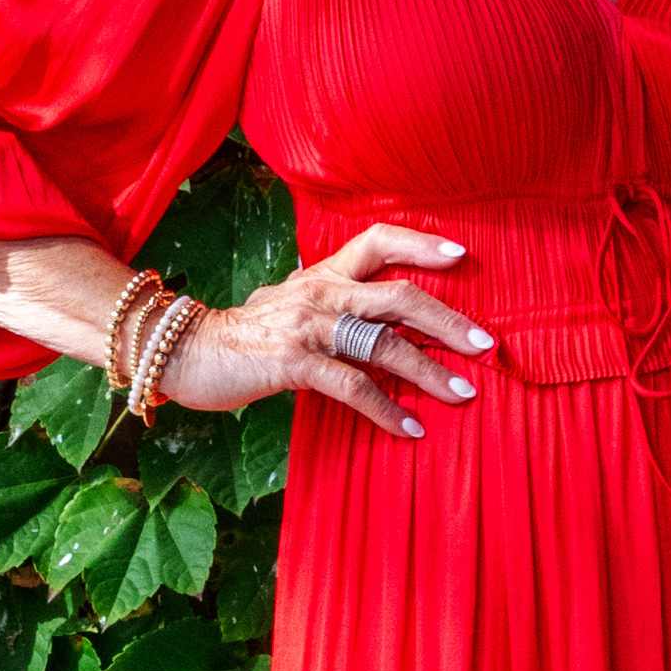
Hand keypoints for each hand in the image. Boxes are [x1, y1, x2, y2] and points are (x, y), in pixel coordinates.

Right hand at [166, 222, 493, 441]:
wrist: (184, 351)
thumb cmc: (244, 334)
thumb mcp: (289, 304)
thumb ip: (327, 301)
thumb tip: (365, 308)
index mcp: (324, 274)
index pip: (379, 241)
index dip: (422, 244)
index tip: (461, 255)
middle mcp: (322, 292)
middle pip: (401, 296)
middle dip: (449, 322)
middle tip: (486, 345)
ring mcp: (309, 326)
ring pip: (385, 343)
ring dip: (430, 373)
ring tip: (463, 394)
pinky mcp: (294, 362)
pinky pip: (352, 386)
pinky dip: (386, 410)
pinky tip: (409, 429)